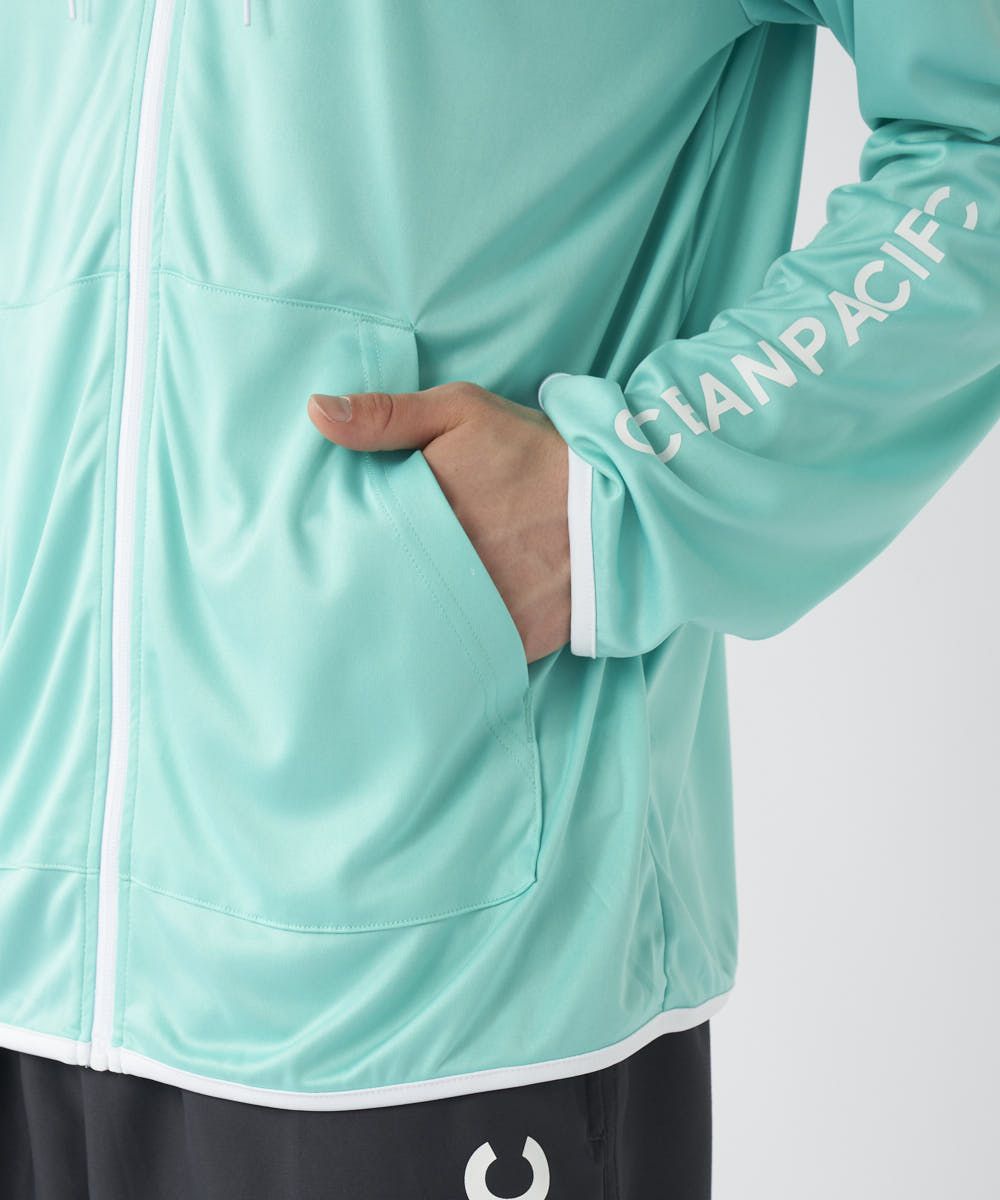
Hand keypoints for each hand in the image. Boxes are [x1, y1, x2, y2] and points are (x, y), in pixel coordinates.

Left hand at [307, 381, 570, 663]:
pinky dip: (445, 650)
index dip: (344, 541)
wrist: (622, 505)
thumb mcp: (463, 412)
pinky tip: (433, 639)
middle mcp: (448, 565)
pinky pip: (462, 654)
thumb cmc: (535, 452)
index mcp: (426, 509)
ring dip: (403, 620)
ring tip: (391, 614)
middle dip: (368, 585)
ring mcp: (482, 608)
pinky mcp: (511, 641)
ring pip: (417, 626)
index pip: (358, 536)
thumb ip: (387, 415)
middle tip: (357, 585)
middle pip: (382, 586)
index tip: (333, 543)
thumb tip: (315, 412)